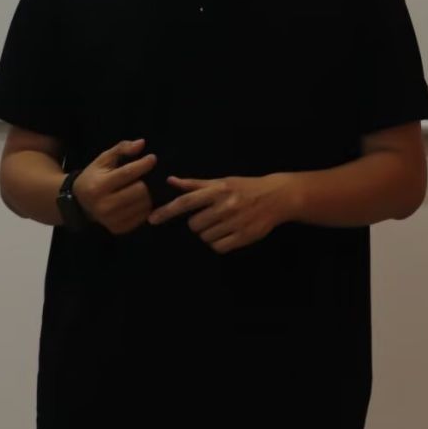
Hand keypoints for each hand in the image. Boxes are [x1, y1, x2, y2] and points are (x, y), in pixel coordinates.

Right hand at [72, 139, 156, 235]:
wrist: (79, 203)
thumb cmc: (94, 177)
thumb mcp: (103, 160)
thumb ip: (121, 149)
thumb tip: (141, 143)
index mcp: (99, 186)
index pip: (127, 174)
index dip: (143, 164)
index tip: (152, 158)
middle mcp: (105, 205)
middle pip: (140, 191)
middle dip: (145, 182)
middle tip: (143, 178)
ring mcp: (112, 220)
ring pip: (144, 205)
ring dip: (147, 195)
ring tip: (141, 189)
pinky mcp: (118, 229)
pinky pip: (142, 217)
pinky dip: (144, 207)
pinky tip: (137, 201)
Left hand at [148, 174, 296, 253]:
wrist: (276, 197)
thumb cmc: (244, 187)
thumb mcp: (221, 181)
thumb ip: (195, 184)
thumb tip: (171, 180)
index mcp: (217, 190)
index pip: (185, 202)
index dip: (166, 211)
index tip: (151, 220)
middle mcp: (225, 206)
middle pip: (194, 225)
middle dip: (199, 223)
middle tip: (212, 216)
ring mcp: (235, 222)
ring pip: (206, 238)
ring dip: (210, 233)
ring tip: (223, 223)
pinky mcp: (244, 237)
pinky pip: (219, 247)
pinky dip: (219, 243)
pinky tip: (228, 233)